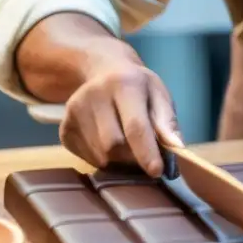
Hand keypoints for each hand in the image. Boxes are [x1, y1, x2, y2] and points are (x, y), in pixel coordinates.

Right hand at [59, 60, 183, 177]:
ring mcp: (75, 111)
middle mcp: (95, 95)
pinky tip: (109, 142)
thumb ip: (167, 121)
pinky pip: (86, 157)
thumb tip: (177, 147)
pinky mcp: (64, 127)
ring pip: (100, 155)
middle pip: (114, 145)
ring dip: (119, 160)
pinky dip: (103, 158)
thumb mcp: (158, 94)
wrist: (104, 71)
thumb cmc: (139, 87)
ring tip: (128, 145)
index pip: (135, 126)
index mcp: (125, 84)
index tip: (157, 171)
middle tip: (144, 154)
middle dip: (133, 157)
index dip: (147, 152)